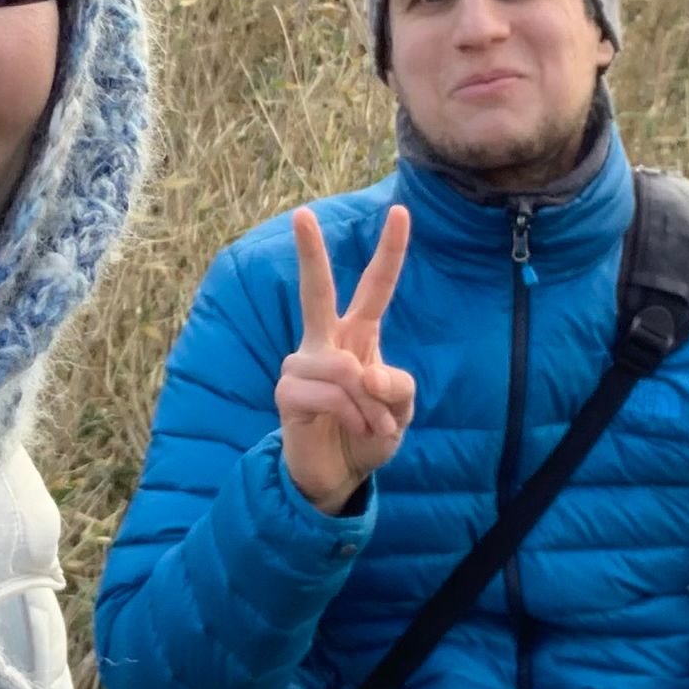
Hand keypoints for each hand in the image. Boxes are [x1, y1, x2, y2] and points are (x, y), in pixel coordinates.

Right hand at [276, 205, 414, 513]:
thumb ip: (395, 385)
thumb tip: (362, 371)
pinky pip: (331, 393)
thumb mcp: (401, 409)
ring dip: (368, 404)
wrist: (340, 476)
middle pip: (316, 291)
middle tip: (302, 214)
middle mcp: (324, 343)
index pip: (374, 287)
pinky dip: (353, 415)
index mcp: (357, 336)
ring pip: (345, 368)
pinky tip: (353, 429)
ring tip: (371, 425)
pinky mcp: (287, 392)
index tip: (401, 212)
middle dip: (310, 253)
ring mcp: (301, 365)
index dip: (390, 251)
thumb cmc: (370, 433)